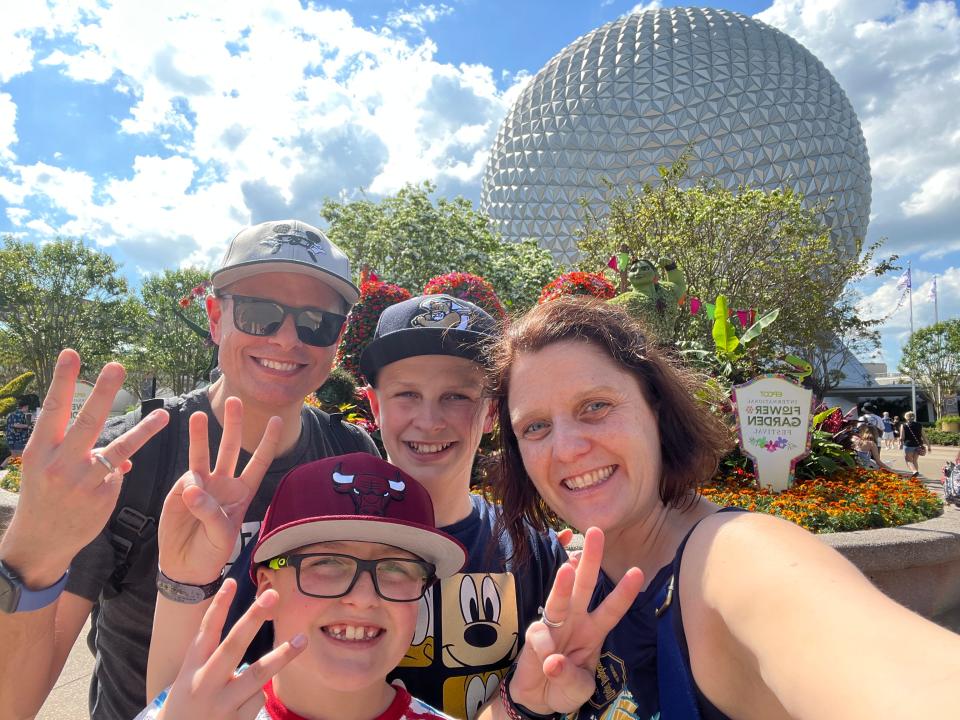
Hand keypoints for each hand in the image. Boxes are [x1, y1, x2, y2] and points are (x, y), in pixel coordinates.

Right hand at [1, 350, 168, 585]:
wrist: (40, 541)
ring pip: (120, 450)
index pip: (53, 409)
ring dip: (144, 431)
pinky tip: (103, 487)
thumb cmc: (43, 496)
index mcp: (41, 450)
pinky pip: (118, 475)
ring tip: (163, 414)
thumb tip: (114, 450)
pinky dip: (117, 473)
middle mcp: (60, 463)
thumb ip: (73, 450)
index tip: (71, 354)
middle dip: (103, 392)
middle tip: (117, 366)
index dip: (62, 380)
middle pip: (88, 422)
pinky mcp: (102, 497)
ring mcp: (83, 481)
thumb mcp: (46, 469)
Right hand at [156, 579, 305, 719]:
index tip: (232, 581)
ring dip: (282, 656)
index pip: (205, 632)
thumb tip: (247, 626)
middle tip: (272, 595)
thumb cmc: (189, 704)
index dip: (219, 607)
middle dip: (253, 619)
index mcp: (190, 669)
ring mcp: (221, 705)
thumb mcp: (189, 679)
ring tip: (302, 639)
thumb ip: (211, 657)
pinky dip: (258, 695)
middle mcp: (204, 684)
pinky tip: (246, 701)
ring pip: (257, 675)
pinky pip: (258, 699)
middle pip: (233, 646)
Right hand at [158, 398, 280, 584]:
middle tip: (233, 401)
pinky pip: (186, 478)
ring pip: (204, 454)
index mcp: (243, 492)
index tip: (277, 420)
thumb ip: (210, 511)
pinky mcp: (180, 490)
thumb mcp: (220, 535)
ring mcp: (202, 485)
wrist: (185, 566)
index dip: (268, 441)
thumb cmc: (211, 551)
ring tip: (196, 415)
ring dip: (200, 435)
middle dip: (233, 425)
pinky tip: (188, 496)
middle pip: (231, 448)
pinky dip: (188, 483)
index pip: (259, 462)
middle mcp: (224, 483)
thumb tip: (193, 486)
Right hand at [507, 528, 643, 713]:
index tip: (638, 571)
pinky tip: (549, 662)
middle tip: (596, 533)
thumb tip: (554, 662)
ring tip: (568, 567)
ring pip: (559, 598)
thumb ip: (573, 678)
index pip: (611, 608)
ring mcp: (554, 625)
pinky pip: (540, 636)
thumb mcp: (580, 689)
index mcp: (594, 630)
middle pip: (584, 586)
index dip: (624, 592)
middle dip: (591, 560)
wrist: (539, 698)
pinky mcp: (534, 636)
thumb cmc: (566, 686)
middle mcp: (575, 621)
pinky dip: (545, 648)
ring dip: (563, 583)